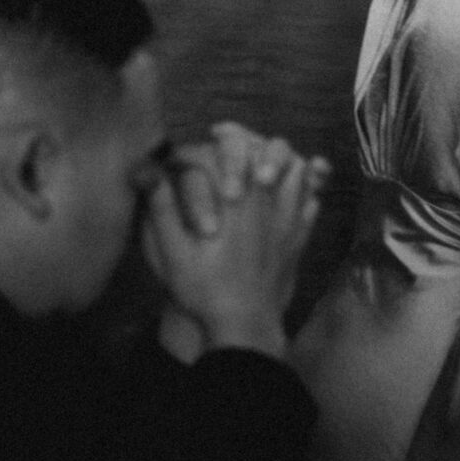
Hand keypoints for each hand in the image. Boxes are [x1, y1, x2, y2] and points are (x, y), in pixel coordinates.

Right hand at [143, 126, 321, 358]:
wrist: (244, 325)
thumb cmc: (204, 289)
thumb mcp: (172, 251)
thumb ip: (161, 208)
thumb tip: (147, 170)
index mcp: (237, 199)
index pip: (242, 148)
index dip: (231, 136)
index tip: (218, 135)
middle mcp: (269, 203)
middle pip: (280, 152)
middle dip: (262, 145)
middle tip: (246, 148)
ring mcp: (290, 220)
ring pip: (301, 172)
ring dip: (287, 162)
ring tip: (269, 164)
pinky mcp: (300, 239)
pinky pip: (313, 201)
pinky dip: (307, 189)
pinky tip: (294, 192)